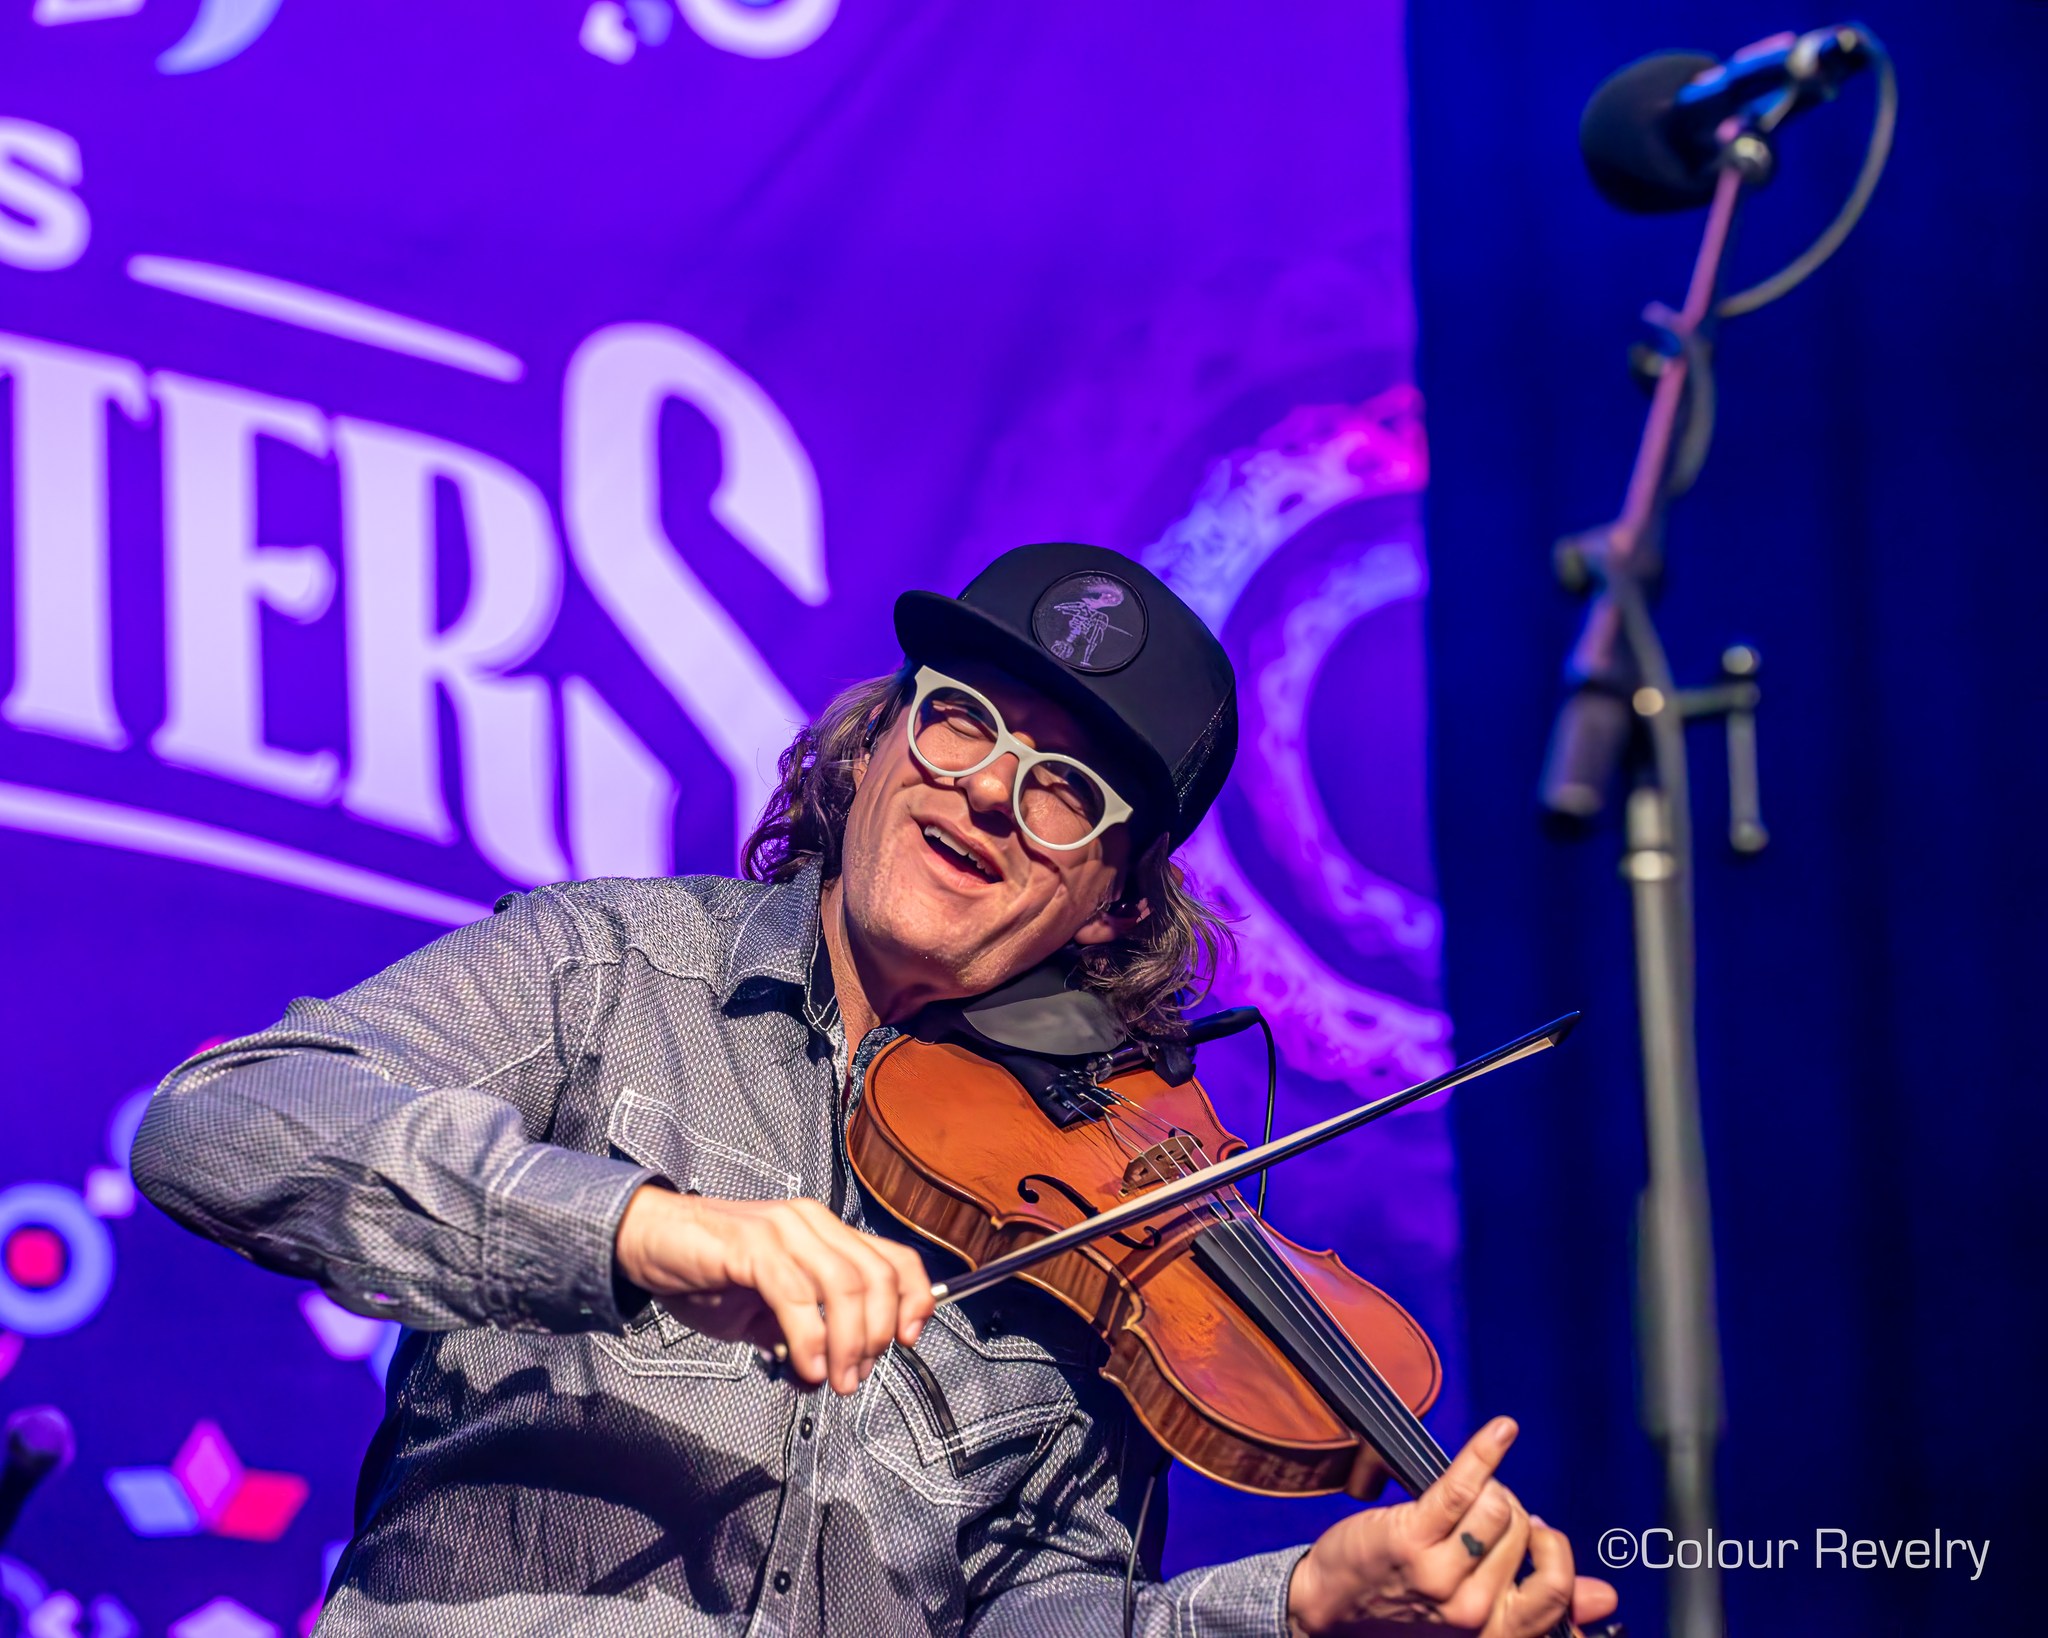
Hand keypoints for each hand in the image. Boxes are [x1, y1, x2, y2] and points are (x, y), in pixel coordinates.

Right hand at [613, 1186, 934, 1393]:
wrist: (646, 1242)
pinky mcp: (751, 1244)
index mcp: (825, 1233)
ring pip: (843, 1285)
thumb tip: (830, 1375)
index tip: (908, 1341)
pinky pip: (796, 1295)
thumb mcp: (767, 1311)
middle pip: (876, 1277)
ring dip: (848, 1343)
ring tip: (835, 1380)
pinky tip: (805, 1367)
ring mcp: (783, 1229)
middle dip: (876, 1336)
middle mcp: (812, 1223)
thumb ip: (802, 1334)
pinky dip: (809, 1338)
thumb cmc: (705, 1272)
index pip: (895, 1258)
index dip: (914, 1300)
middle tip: (856, 1377)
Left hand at [1286, 1417, 1618, 1636]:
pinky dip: (1486, 1452)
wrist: (1331, 1609)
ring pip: (1498, 1508)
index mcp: (1497, 1633)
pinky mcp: (1412, 1537)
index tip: (1538, 1534)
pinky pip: (1463, 1485)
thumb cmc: (1406, 1607)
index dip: (1553, 1553)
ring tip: (1465, 1496)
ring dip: (1489, 1488)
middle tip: (1479, 1514)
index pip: (1555, 1590)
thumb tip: (1604, 1597)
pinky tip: (1501, 1431)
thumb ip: (1541, 1605)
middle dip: (1508, 1512)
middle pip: (1522, 1533)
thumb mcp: (1477, 1620)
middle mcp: (1473, 1612)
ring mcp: (1441, 1576)